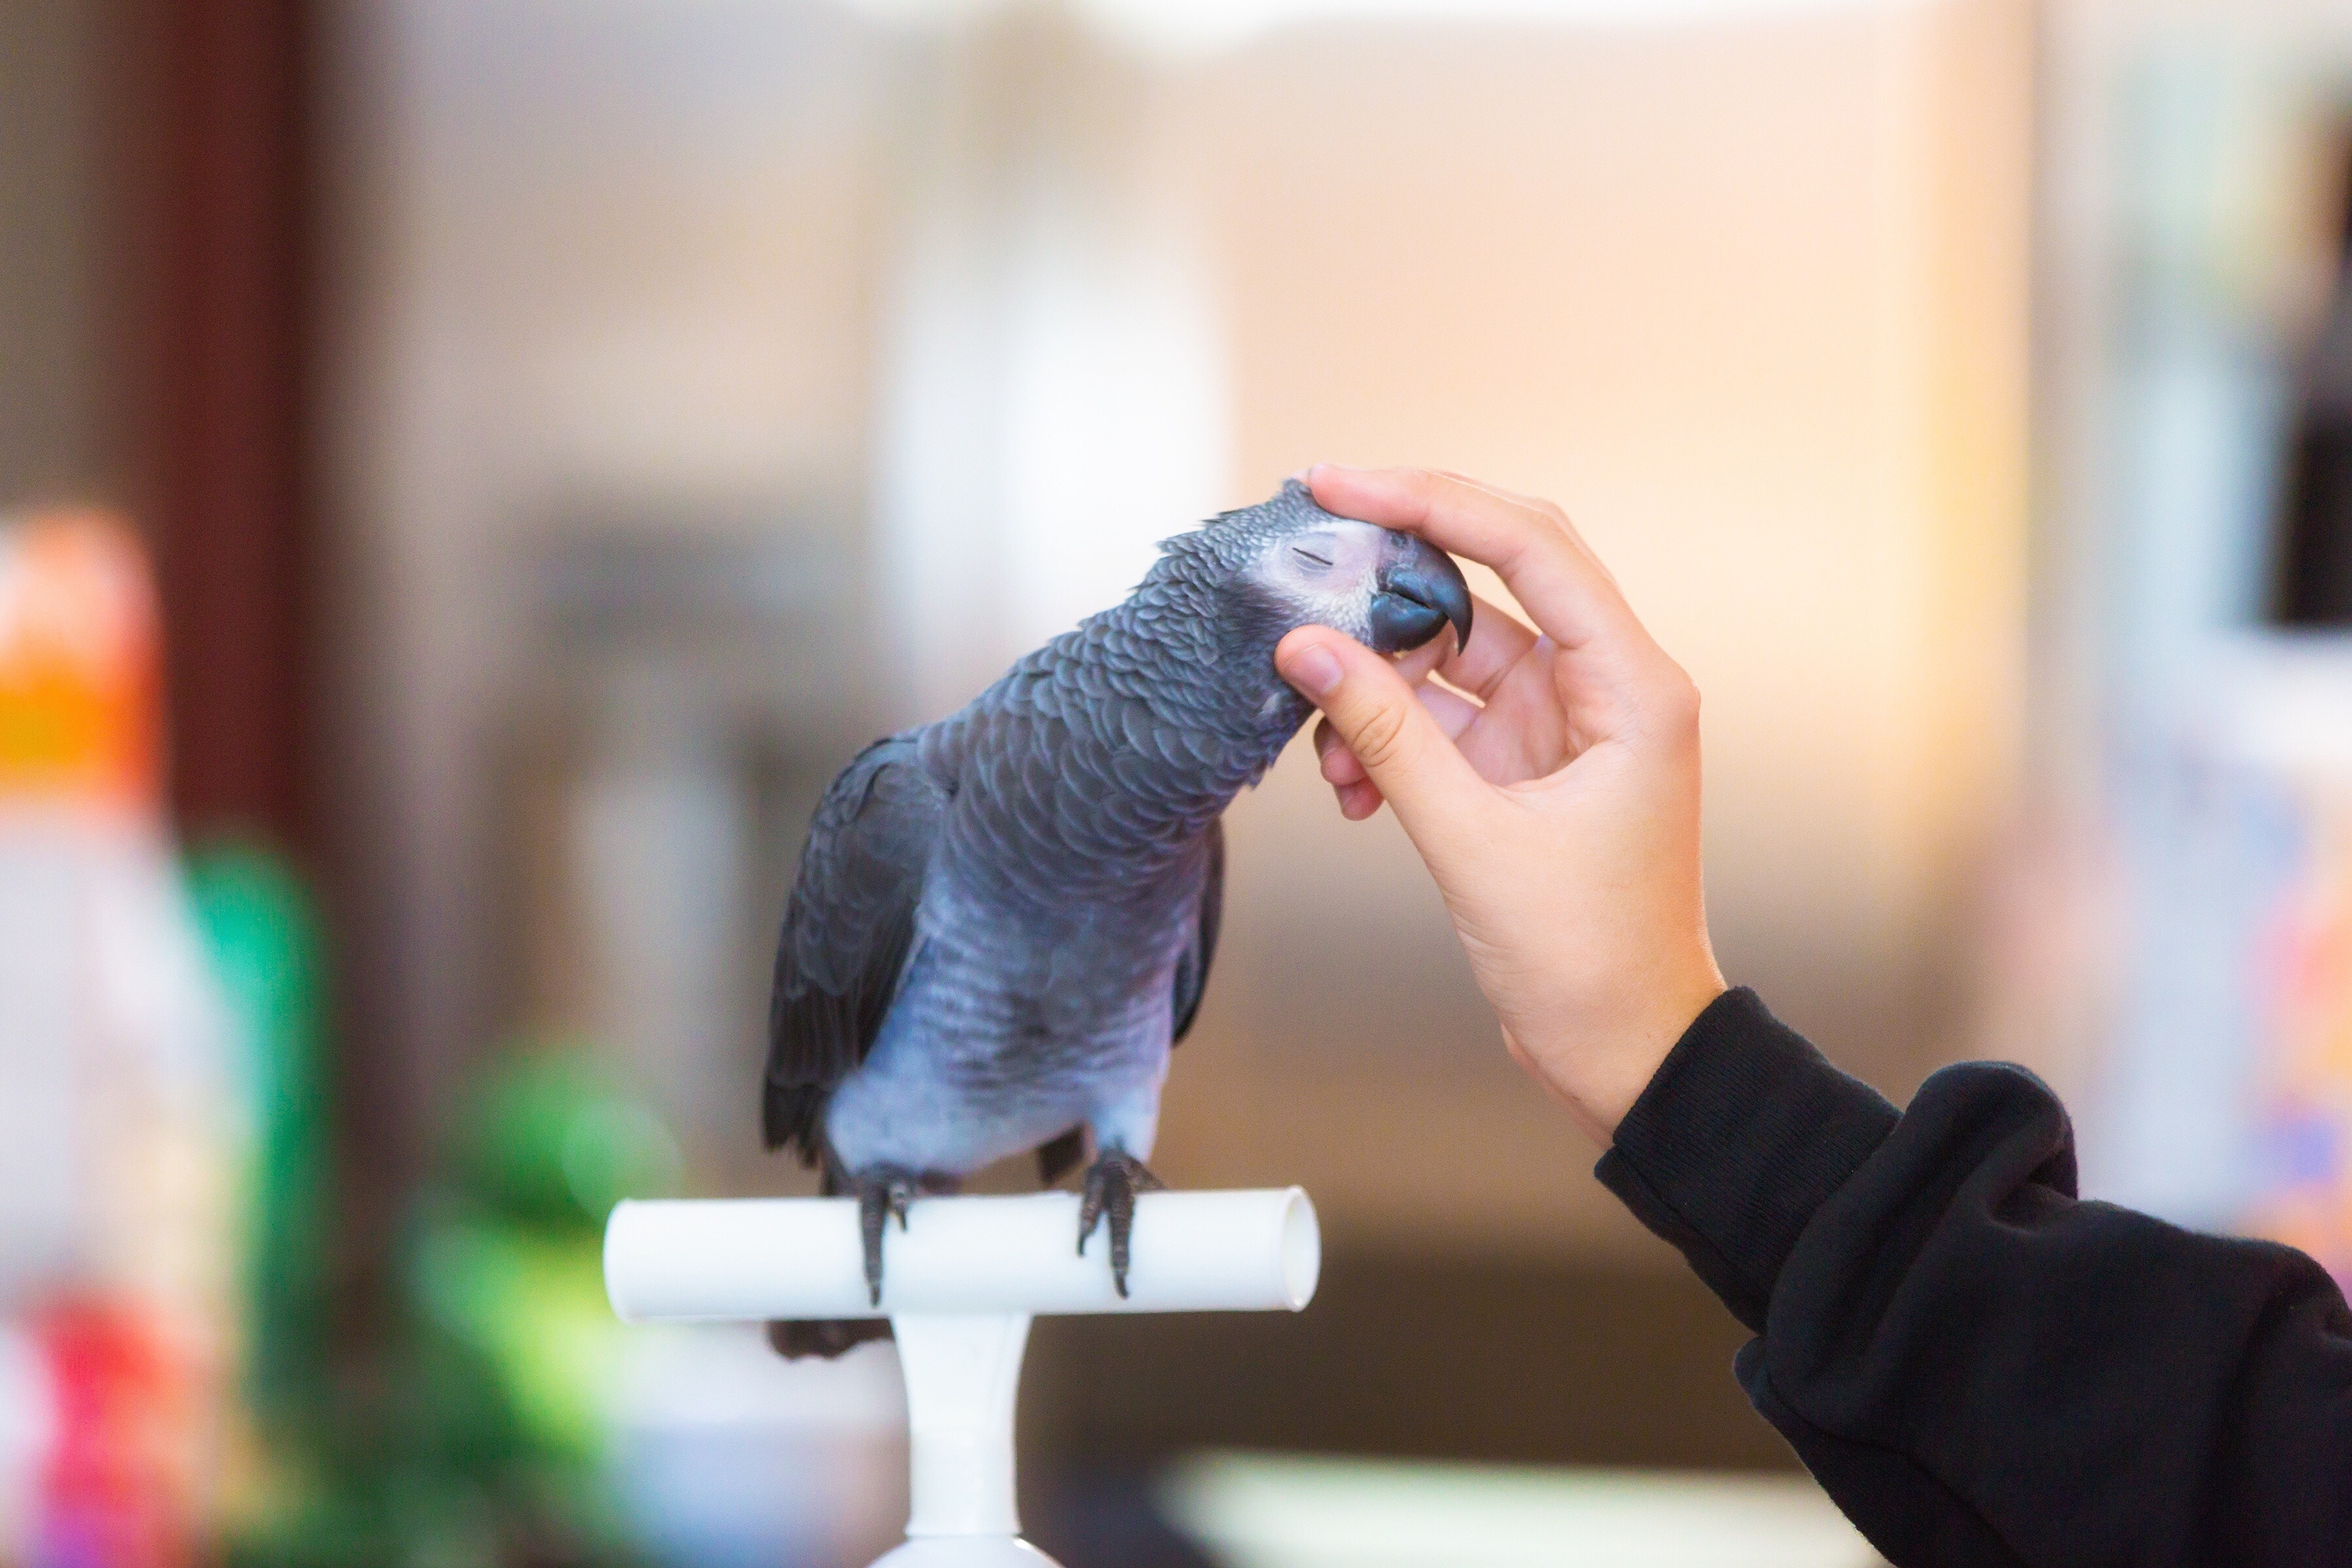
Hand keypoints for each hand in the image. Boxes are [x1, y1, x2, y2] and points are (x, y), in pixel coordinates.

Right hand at [1274, 465, 1725, 1141]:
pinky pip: (1439, 714)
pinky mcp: (1526, 763)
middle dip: (1395, 559)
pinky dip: (1386, 737)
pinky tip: (1346, 788)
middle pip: (1492, 572)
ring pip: (1450, 649)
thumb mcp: (1471, 840)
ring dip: (1377, 683)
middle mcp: (1605, 685)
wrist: (1624, 1049)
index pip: (1529, 546)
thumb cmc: (1587, 959)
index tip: (1340, 485)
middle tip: (1310, 535)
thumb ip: (1383, 737)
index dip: (1431, 500)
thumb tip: (1304, 648)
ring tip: (1323, 744)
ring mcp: (1563, 722)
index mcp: (1632, 685)